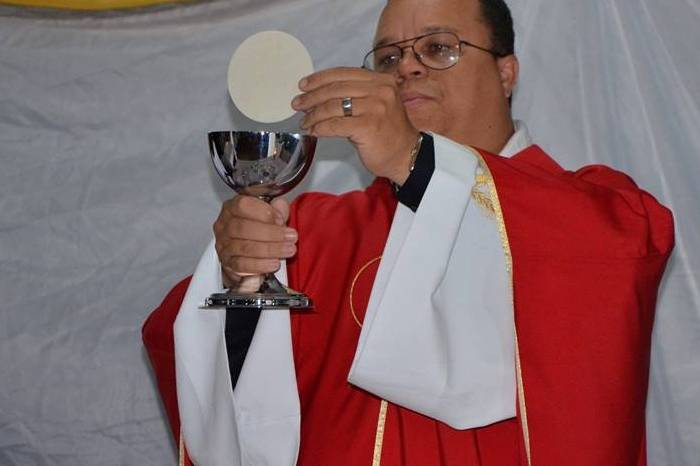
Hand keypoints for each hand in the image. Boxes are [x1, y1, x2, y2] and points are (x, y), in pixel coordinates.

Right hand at [213, 196, 297, 292]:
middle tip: (291, 238)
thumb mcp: (269, 215)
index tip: (281, 220)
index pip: (242, 205)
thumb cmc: (258, 229)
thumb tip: (280, 205)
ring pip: (244, 247)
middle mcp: (224, 225)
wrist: (248, 253)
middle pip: (243, 228)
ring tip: (288, 250)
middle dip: (271, 234)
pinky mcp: (227, 263)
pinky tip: (274, 263)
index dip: (263, 212)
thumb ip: (276, 209)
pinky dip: (260, 265)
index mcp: (232, 208)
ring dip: (270, 250)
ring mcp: (223, 245)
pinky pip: (242, 265)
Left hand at [292, 67, 419, 184]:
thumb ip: (356, 95)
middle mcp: (380, 90)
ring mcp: (375, 108)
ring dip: (314, 115)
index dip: (320, 78)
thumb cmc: (388, 132)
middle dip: (312, 97)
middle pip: (336, 89)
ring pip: (333, 107)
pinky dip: (320, 128)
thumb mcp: (376, 104)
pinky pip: (335, 125)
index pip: (344, 73)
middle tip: (297, 104)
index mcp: (381, 80)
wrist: (406, 156)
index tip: (303, 85)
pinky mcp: (368, 126)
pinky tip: (313, 131)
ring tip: (304, 122)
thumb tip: (320, 94)